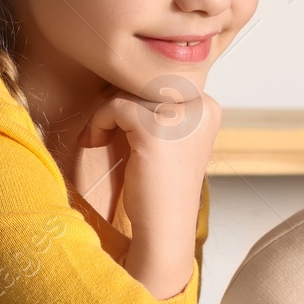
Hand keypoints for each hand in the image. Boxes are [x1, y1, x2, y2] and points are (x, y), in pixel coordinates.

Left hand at [87, 78, 221, 298]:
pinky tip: (95, 143)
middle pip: (144, 83)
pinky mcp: (156, 127)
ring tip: (99, 140)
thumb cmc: (160, 188)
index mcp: (209, 108)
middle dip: (119, 105)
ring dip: (105, 114)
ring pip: (126, 92)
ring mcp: (180, 116)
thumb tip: (128, 72)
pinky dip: (98, 123)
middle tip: (104, 134)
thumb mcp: (171, 139)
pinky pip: (114, 107)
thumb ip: (160, 107)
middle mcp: (201, 107)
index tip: (121, 127)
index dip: (135, 100)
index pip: (161, 82)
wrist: (163, 230)